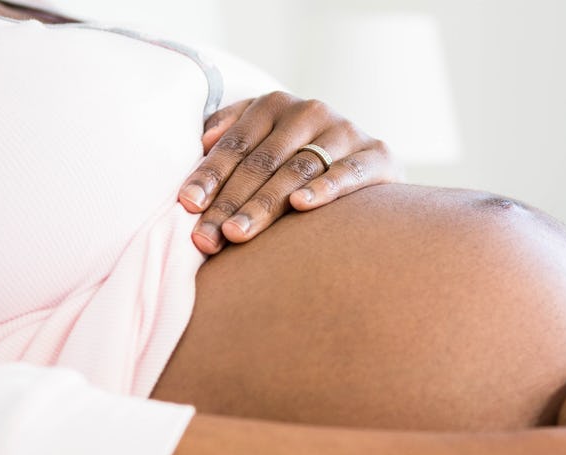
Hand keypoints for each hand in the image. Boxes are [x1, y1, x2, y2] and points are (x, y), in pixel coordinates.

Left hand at [178, 91, 401, 253]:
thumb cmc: (302, 162)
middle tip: (207, 237)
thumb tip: (202, 142)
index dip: (209, 175)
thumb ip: (232, 136)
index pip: (235, 145)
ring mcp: (346, 131)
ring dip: (265, 205)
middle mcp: (310, 111)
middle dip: (230, 202)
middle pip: (261, 162)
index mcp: (275, 105)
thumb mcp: (265, 142)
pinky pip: (348, 174)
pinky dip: (324, 188)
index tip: (187, 206)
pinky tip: (301, 205)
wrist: (371, 167)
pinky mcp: (378, 154)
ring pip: (296, 171)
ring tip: (238, 233)